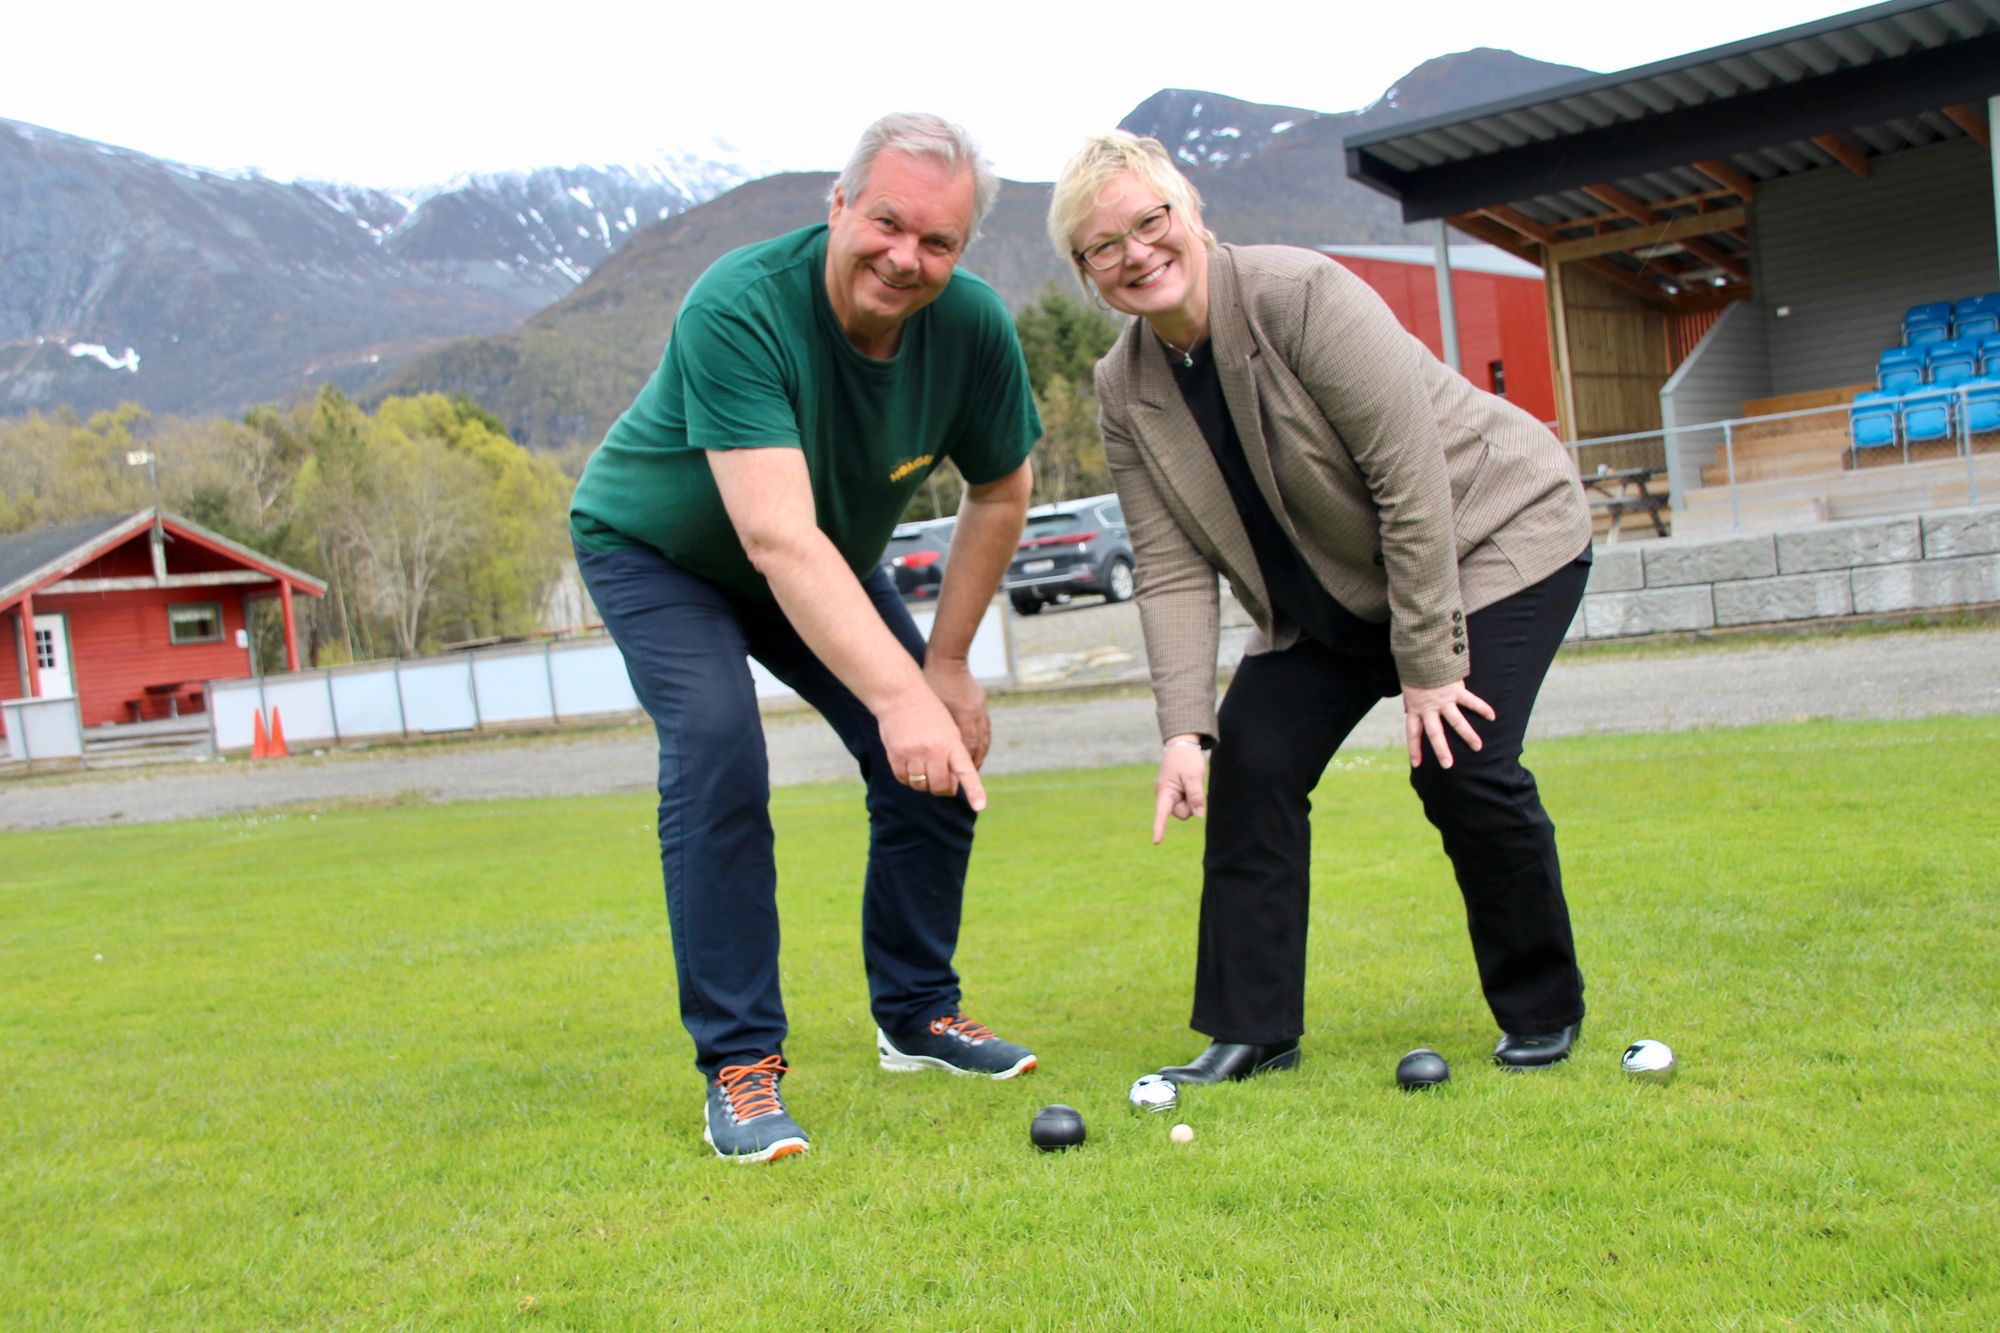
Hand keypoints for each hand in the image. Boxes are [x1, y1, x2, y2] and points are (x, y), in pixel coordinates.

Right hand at [878, 690, 986, 811]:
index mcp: (951, 743)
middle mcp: (933, 750)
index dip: (974, 790)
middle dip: (943, 788)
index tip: (980, 806)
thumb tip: (952, 787)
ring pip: (921, 786)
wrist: (901, 696)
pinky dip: (908, 779)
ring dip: (924, 784)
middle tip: (944, 782)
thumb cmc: (929, 714)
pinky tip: (911, 766)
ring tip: (925, 769)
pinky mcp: (896, 755)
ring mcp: (913, 753)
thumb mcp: (949, 731)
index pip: (966, 771)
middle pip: (940, 786)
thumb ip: (953, 757)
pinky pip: (904, 780)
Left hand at [922, 655, 990, 767]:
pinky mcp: (981, 702)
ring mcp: (980, 708)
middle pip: (979, 744)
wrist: (948, 659)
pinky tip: (978, 745)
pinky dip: (982, 739)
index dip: (966, 762)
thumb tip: (938, 750)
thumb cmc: (934, 681)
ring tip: (975, 764)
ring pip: (985, 736)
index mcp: (964, 715)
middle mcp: (975, 714)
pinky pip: (985, 727)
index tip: (961, 775)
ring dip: (980, 751)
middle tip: (970, 774)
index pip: (968, 746)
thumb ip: (938, 727)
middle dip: (975, 761)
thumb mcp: (932, 706)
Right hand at [1152, 738, 1207, 843]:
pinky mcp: (1178, 793)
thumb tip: (1199, 815)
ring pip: (1187, 808)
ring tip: (1192, 781)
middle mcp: (1166, 796)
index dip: (1159, 828)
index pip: (1162, 813)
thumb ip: (1196, 795)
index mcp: (1164, 791)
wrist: (1182, 743)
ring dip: (1193, 799)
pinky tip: (1191, 782)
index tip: (1157, 842)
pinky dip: (1193, 796)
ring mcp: (1172, 795)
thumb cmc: (1186, 758)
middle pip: (1181, 813)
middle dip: (1191, 805)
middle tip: (1193, 786)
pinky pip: (1189, 802)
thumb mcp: (1193, 775)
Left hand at [1401, 680, 1494, 769]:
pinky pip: (1470, 701)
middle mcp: (1429, 708)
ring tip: (1479, 747)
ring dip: (1468, 735)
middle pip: (1435, 733)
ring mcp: (1443, 700)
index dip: (1414, 748)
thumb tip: (1410, 712)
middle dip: (1441, 750)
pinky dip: (1482, 708)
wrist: (1421, 653)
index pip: (1413, 733)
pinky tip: (1492, 716)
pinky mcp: (1456, 690)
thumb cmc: (1415, 673)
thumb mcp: (1409, 691)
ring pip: (1456, 721)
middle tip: (1448, 765)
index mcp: (1415, 709)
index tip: (1416, 764)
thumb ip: (1412, 704)